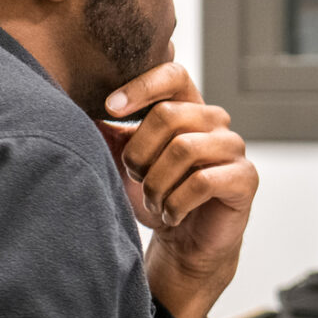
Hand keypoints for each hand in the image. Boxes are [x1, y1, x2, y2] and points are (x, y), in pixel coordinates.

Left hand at [100, 63, 257, 317]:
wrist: (185, 244)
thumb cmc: (158, 196)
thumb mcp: (124, 161)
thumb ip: (107, 131)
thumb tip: (72, 103)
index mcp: (189, 107)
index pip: (173, 74)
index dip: (141, 87)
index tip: (111, 109)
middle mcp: (215, 122)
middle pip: (170, 114)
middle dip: (140, 152)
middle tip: (137, 179)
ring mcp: (234, 148)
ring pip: (184, 149)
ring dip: (157, 183)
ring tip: (154, 202)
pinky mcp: (245, 178)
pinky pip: (202, 182)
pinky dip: (176, 203)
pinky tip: (171, 215)